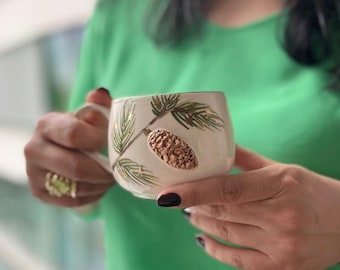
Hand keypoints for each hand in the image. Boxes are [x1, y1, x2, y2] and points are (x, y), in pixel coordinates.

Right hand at [24, 88, 113, 207]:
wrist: (66, 150)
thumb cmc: (84, 130)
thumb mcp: (93, 114)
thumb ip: (99, 104)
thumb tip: (100, 95)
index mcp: (48, 124)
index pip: (74, 134)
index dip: (98, 140)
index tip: (111, 143)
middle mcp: (34, 148)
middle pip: (76, 167)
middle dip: (103, 171)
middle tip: (117, 170)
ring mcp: (34, 173)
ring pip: (77, 187)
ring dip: (100, 185)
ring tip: (111, 177)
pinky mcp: (40, 192)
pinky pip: (72, 201)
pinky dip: (92, 196)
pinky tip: (99, 186)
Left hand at [157, 145, 339, 269]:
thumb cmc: (314, 191)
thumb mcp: (284, 169)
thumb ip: (248, 159)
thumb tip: (219, 148)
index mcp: (280, 184)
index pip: (227, 189)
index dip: (194, 192)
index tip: (168, 195)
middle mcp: (280, 215)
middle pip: (222, 212)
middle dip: (195, 206)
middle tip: (180, 199)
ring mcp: (281, 245)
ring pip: (227, 234)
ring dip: (202, 224)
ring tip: (190, 214)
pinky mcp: (282, 266)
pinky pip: (238, 261)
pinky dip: (216, 251)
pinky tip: (203, 240)